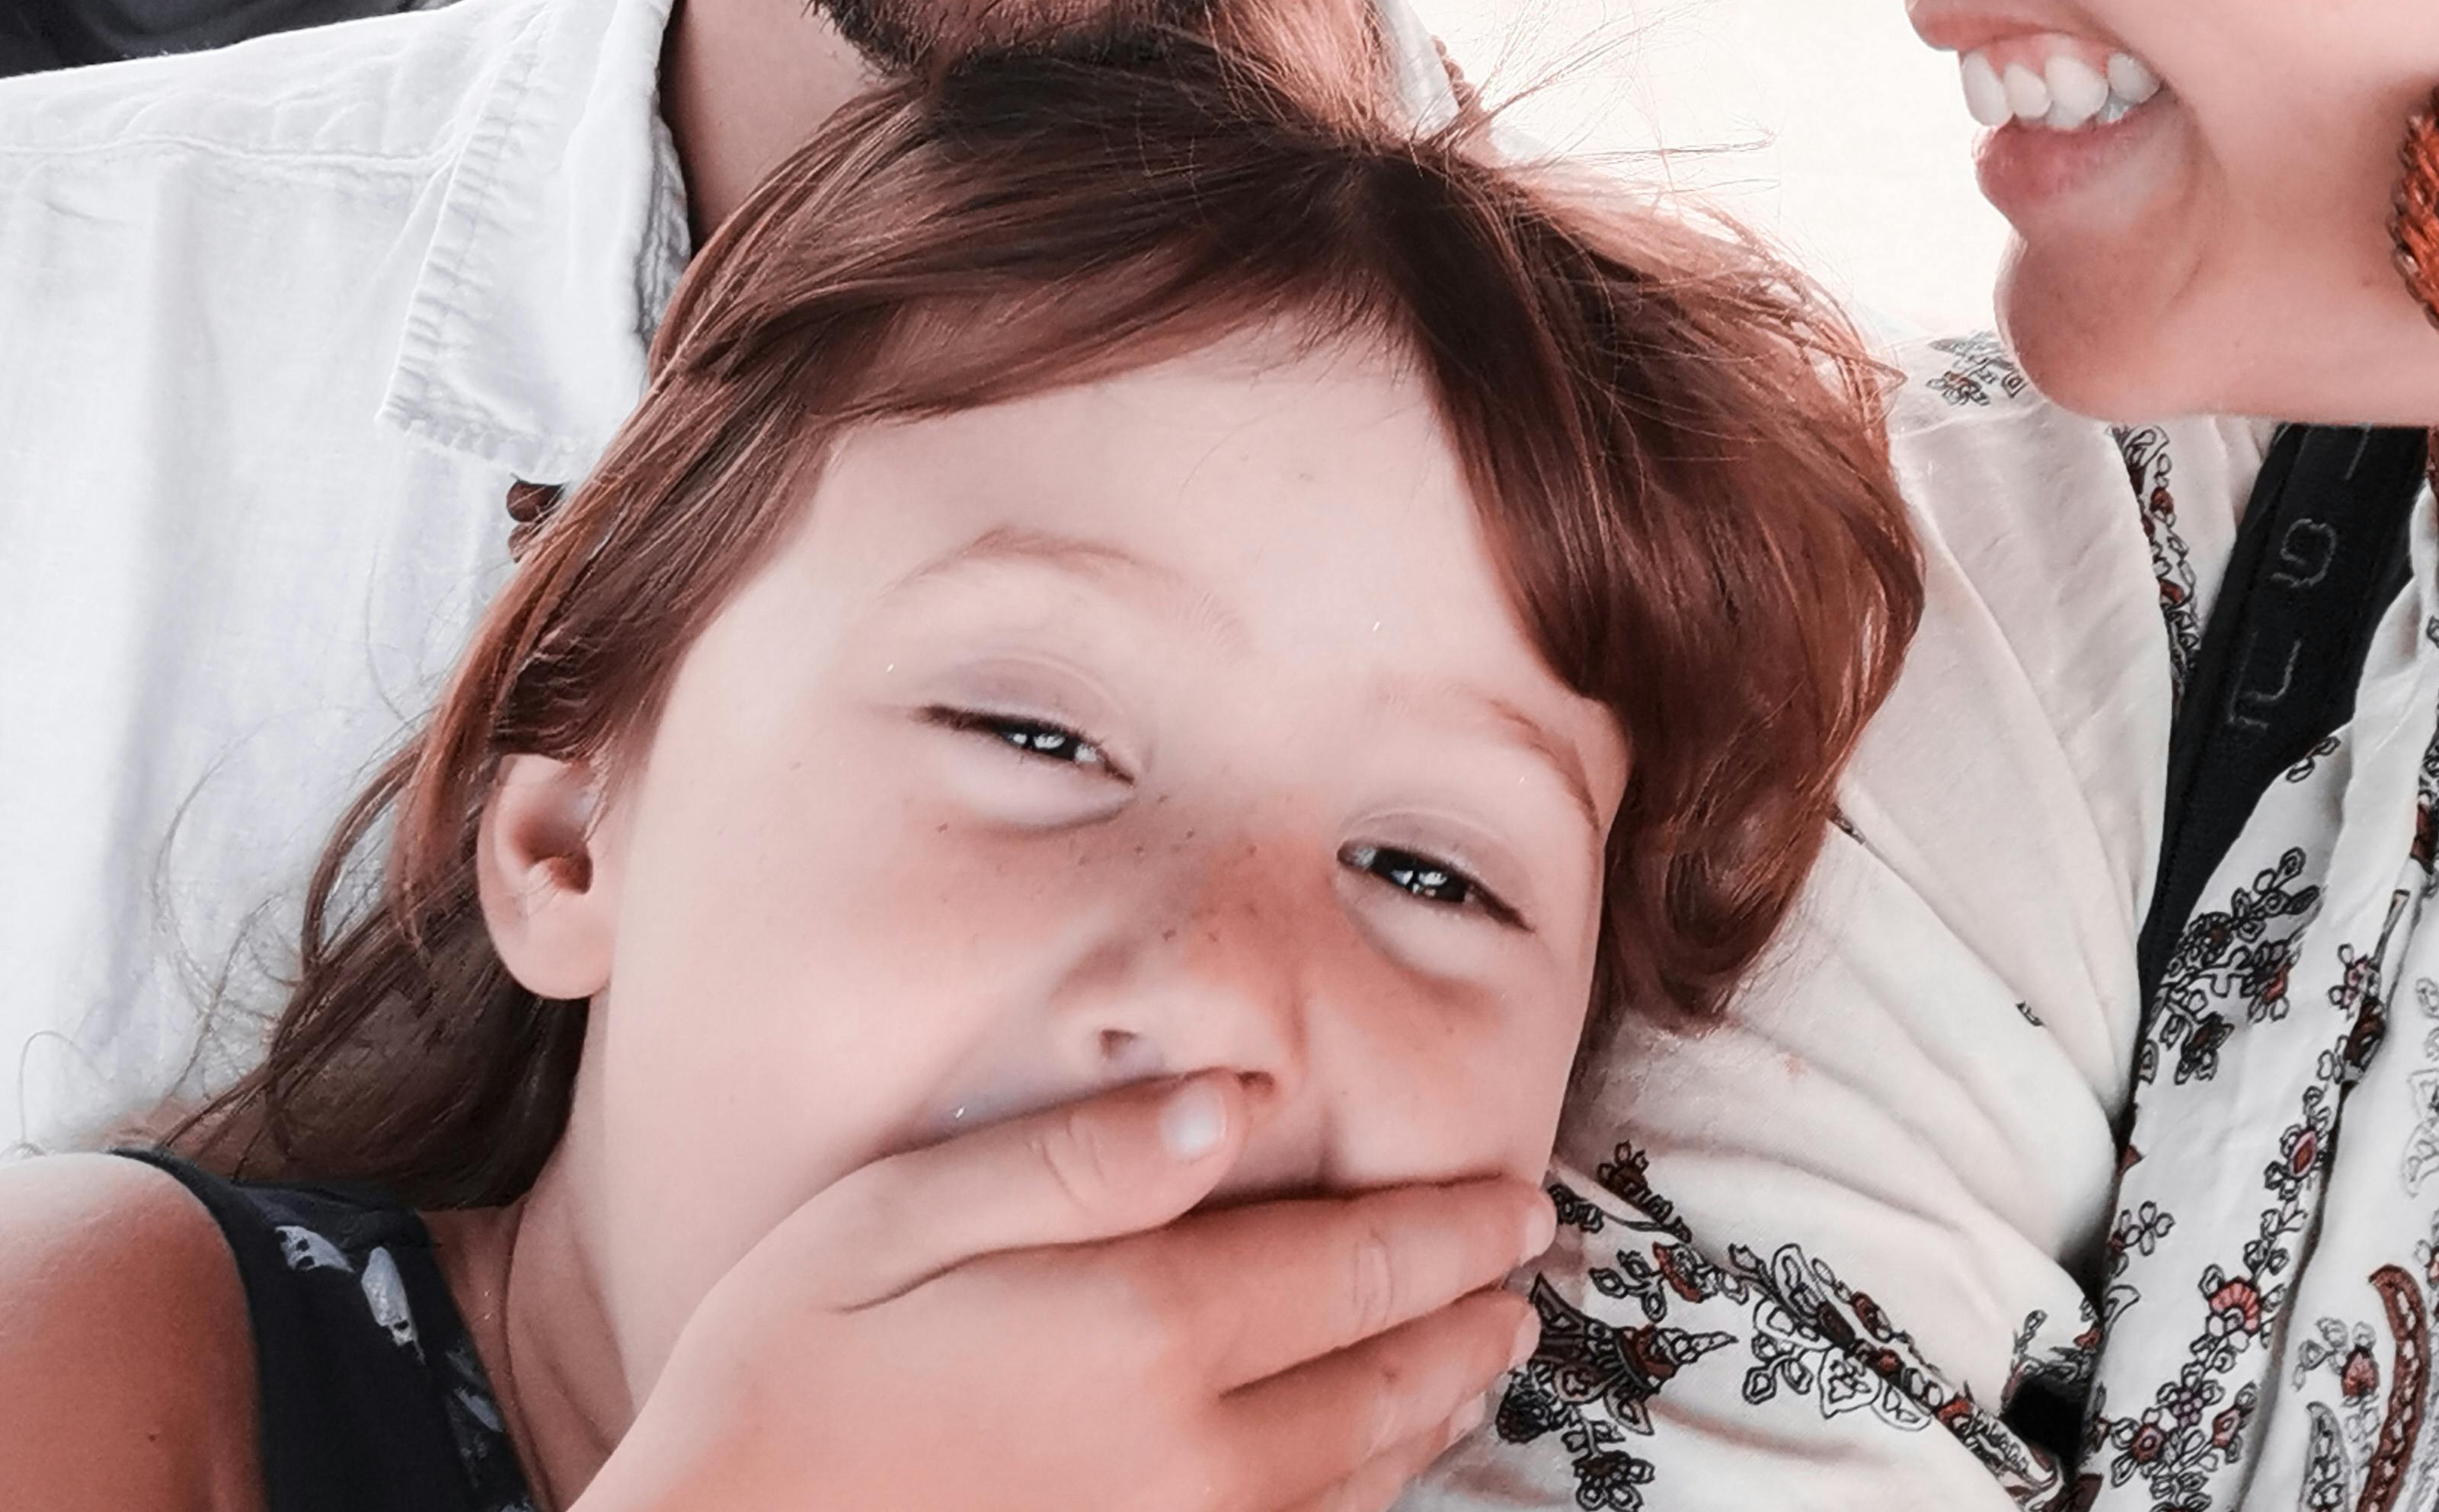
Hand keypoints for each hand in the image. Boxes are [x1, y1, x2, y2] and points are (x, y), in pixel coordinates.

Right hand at [576, 1073, 1548, 1511]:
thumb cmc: (780, 1380)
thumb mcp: (902, 1219)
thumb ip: (1080, 1160)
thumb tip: (1232, 1098)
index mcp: (1145, 1325)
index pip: (1358, 1264)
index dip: (1452, 1230)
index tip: (1524, 1203)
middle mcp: (1190, 1453)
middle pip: (1382, 1377)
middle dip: (1468, 1317)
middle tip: (1528, 1274)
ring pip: (1358, 1481)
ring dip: (1435, 1413)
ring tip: (1480, 1361)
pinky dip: (1363, 1507)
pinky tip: (1374, 1474)